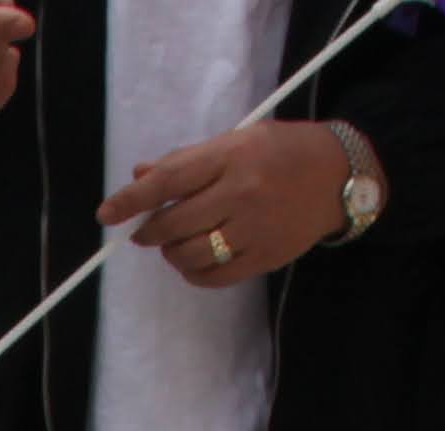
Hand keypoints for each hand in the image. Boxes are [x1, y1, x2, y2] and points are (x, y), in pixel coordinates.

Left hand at [101, 120, 350, 288]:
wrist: (339, 175)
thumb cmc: (281, 152)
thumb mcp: (237, 141)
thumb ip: (188, 159)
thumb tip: (139, 175)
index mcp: (230, 156)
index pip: (168, 180)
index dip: (131, 200)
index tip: (106, 213)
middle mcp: (240, 192)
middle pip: (173, 224)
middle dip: (150, 232)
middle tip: (147, 232)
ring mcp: (253, 228)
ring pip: (189, 255)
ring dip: (171, 253)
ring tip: (175, 244)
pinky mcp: (264, 256)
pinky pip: (214, 276)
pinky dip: (194, 273)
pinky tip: (196, 260)